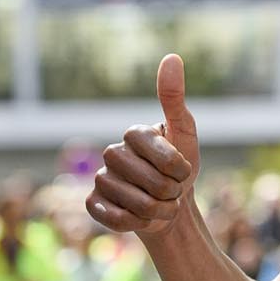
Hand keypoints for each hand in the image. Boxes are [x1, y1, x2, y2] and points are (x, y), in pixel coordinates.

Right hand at [86, 54, 199, 234]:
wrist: (171, 207)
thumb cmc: (181, 167)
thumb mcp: (185, 131)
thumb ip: (174, 98)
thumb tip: (171, 57)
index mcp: (134, 133)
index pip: (162, 155)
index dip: (180, 169)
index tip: (185, 170)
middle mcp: (112, 153)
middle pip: (150, 182)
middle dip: (171, 193)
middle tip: (172, 190)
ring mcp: (101, 179)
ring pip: (136, 203)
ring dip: (159, 211)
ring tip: (160, 204)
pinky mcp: (93, 204)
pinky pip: (114, 218)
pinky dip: (135, 223)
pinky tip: (141, 218)